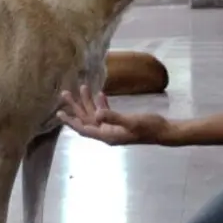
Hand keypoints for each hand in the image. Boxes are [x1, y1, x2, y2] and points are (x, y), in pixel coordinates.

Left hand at [56, 85, 172, 145]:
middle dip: (75, 107)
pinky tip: (101, 94)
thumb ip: (114, 117)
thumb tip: (96, 115)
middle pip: (86, 120)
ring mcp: (113, 128)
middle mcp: (107, 133)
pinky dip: (102, 104)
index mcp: (107, 135)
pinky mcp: (120, 123)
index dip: (71, 121)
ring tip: (82, 87)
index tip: (59, 113)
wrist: (163, 131)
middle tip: (64, 93)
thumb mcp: (131, 121)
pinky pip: (106, 113)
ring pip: (95, 115)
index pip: (84, 128)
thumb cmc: (148, 127)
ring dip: (88, 102)